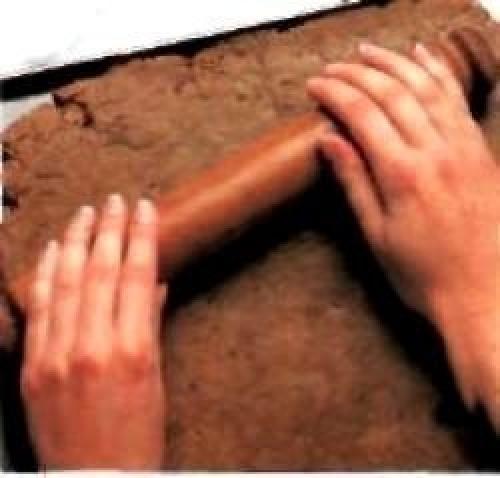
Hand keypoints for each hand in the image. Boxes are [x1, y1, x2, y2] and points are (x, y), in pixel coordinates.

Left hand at [21, 195, 166, 469]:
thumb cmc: (137, 434)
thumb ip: (151, 326)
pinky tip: (55, 249)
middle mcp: (92, 346)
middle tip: (116, 201)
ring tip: (87, 213)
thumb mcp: (156, 378)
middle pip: (103, 271)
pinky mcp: (32, 366)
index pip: (138, 276)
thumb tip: (154, 287)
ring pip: (68, 283)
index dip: (142, 237)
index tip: (145, 209)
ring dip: (78, 242)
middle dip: (111, 229)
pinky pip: (39, 309)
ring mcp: (56, 355)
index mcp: (132, 350)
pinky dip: (46, 275)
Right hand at [307, 44, 499, 422]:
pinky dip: (437, 73)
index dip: (335, 93)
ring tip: (368, 51)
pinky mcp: (479, 150)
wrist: (484, 294)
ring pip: (426, 86)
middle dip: (358, 72)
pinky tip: (422, 56)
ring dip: (394, 63)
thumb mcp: (376, 235)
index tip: (315, 85)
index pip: (363, 114)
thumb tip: (330, 141)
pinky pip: (457, 99)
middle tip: (333, 67)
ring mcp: (463, 147)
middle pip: (392, 92)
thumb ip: (354, 182)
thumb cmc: (423, 274)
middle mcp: (435, 151)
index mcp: (403, 175)